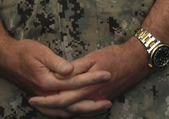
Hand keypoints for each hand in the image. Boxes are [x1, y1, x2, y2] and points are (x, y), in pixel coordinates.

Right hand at [0, 38, 111, 117]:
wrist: (4, 58)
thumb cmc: (23, 51)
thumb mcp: (40, 52)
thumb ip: (56, 62)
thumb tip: (71, 70)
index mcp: (47, 82)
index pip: (74, 83)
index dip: (92, 79)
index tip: (107, 74)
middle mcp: (46, 94)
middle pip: (72, 105)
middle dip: (92, 103)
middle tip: (109, 101)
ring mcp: (44, 99)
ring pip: (67, 111)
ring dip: (85, 111)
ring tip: (101, 108)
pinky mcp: (44, 99)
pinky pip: (60, 111)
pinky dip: (72, 113)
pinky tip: (83, 111)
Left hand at [28, 38, 147, 116]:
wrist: (135, 61)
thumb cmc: (114, 56)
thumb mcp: (93, 58)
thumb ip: (76, 68)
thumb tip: (61, 75)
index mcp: (86, 86)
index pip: (62, 98)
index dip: (46, 99)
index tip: (33, 97)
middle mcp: (91, 97)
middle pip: (65, 108)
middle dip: (48, 108)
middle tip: (34, 103)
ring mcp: (97, 100)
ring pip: (74, 112)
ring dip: (58, 111)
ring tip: (44, 108)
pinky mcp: (102, 99)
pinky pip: (84, 111)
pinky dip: (72, 111)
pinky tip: (65, 109)